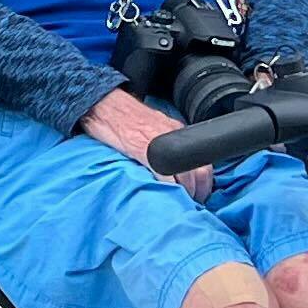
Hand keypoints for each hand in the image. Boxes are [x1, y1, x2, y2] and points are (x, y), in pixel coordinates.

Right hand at [79, 86, 212, 199]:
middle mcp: (173, 136)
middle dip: (200, 191)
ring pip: (187, 175)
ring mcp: (159, 144)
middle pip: (201, 170)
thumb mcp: (152, 123)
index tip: (199, 192)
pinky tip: (166, 194)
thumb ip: (164, 139)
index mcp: (176, 130)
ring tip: (182, 202)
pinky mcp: (142, 150)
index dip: (204, 180)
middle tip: (194, 203)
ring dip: (186, 193)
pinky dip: (168, 188)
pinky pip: (164, 174)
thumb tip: (171, 159)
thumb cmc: (123, 115)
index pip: (202, 159)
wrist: (104, 104)